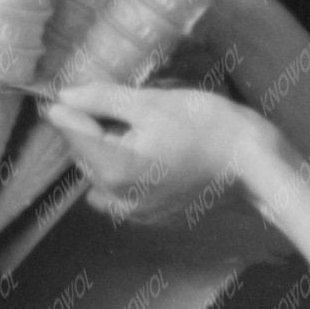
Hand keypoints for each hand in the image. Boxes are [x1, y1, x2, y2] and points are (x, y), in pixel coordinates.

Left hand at [42, 79, 258, 220]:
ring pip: (98, 175)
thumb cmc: (203, 124)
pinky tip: (141, 155)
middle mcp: (116, 198)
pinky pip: (116, 193)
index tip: (60, 92)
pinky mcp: (148, 216)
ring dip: (102, 151)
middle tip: (107, 105)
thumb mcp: (149, 103)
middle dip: (87, 129)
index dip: (66, 108)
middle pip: (83, 156)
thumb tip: (63, 96)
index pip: (73, 133)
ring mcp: (133, 212)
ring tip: (129, 129)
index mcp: (114, 168)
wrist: (248, 160)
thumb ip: (101, 100)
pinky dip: (118, 173)